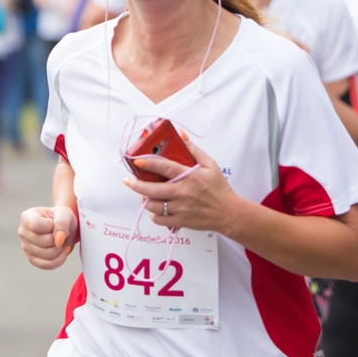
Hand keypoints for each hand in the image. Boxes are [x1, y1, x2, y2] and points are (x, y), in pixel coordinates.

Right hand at [19, 205, 78, 269]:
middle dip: (59, 239)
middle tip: (62, 233)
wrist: (61, 227)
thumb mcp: (64, 213)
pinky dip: (59, 260)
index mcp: (27, 217)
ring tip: (61, 241)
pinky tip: (62, 252)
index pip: (36, 225)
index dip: (51, 226)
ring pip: (48, 255)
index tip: (55, 223)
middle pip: (45, 242)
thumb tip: (58, 241)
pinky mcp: (32, 259)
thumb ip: (62, 223)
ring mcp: (26, 247)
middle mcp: (23, 232)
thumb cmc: (60, 218)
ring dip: (60, 249)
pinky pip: (48, 265)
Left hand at [123, 138, 242, 234]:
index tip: (136, 160)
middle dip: (136, 185)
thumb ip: (194, 149)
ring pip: (153, 206)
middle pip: (152, 190)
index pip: (165, 167)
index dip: (149, 163)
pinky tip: (153, 207)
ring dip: (144, 199)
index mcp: (189, 177)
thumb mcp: (210, 164)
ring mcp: (180, 208)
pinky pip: (158, 220)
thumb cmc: (219, 188)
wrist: (229, 213)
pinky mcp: (180, 221)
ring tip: (143, 193)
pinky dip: (152, 214)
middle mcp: (183, 193)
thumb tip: (181, 135)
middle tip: (129, 180)